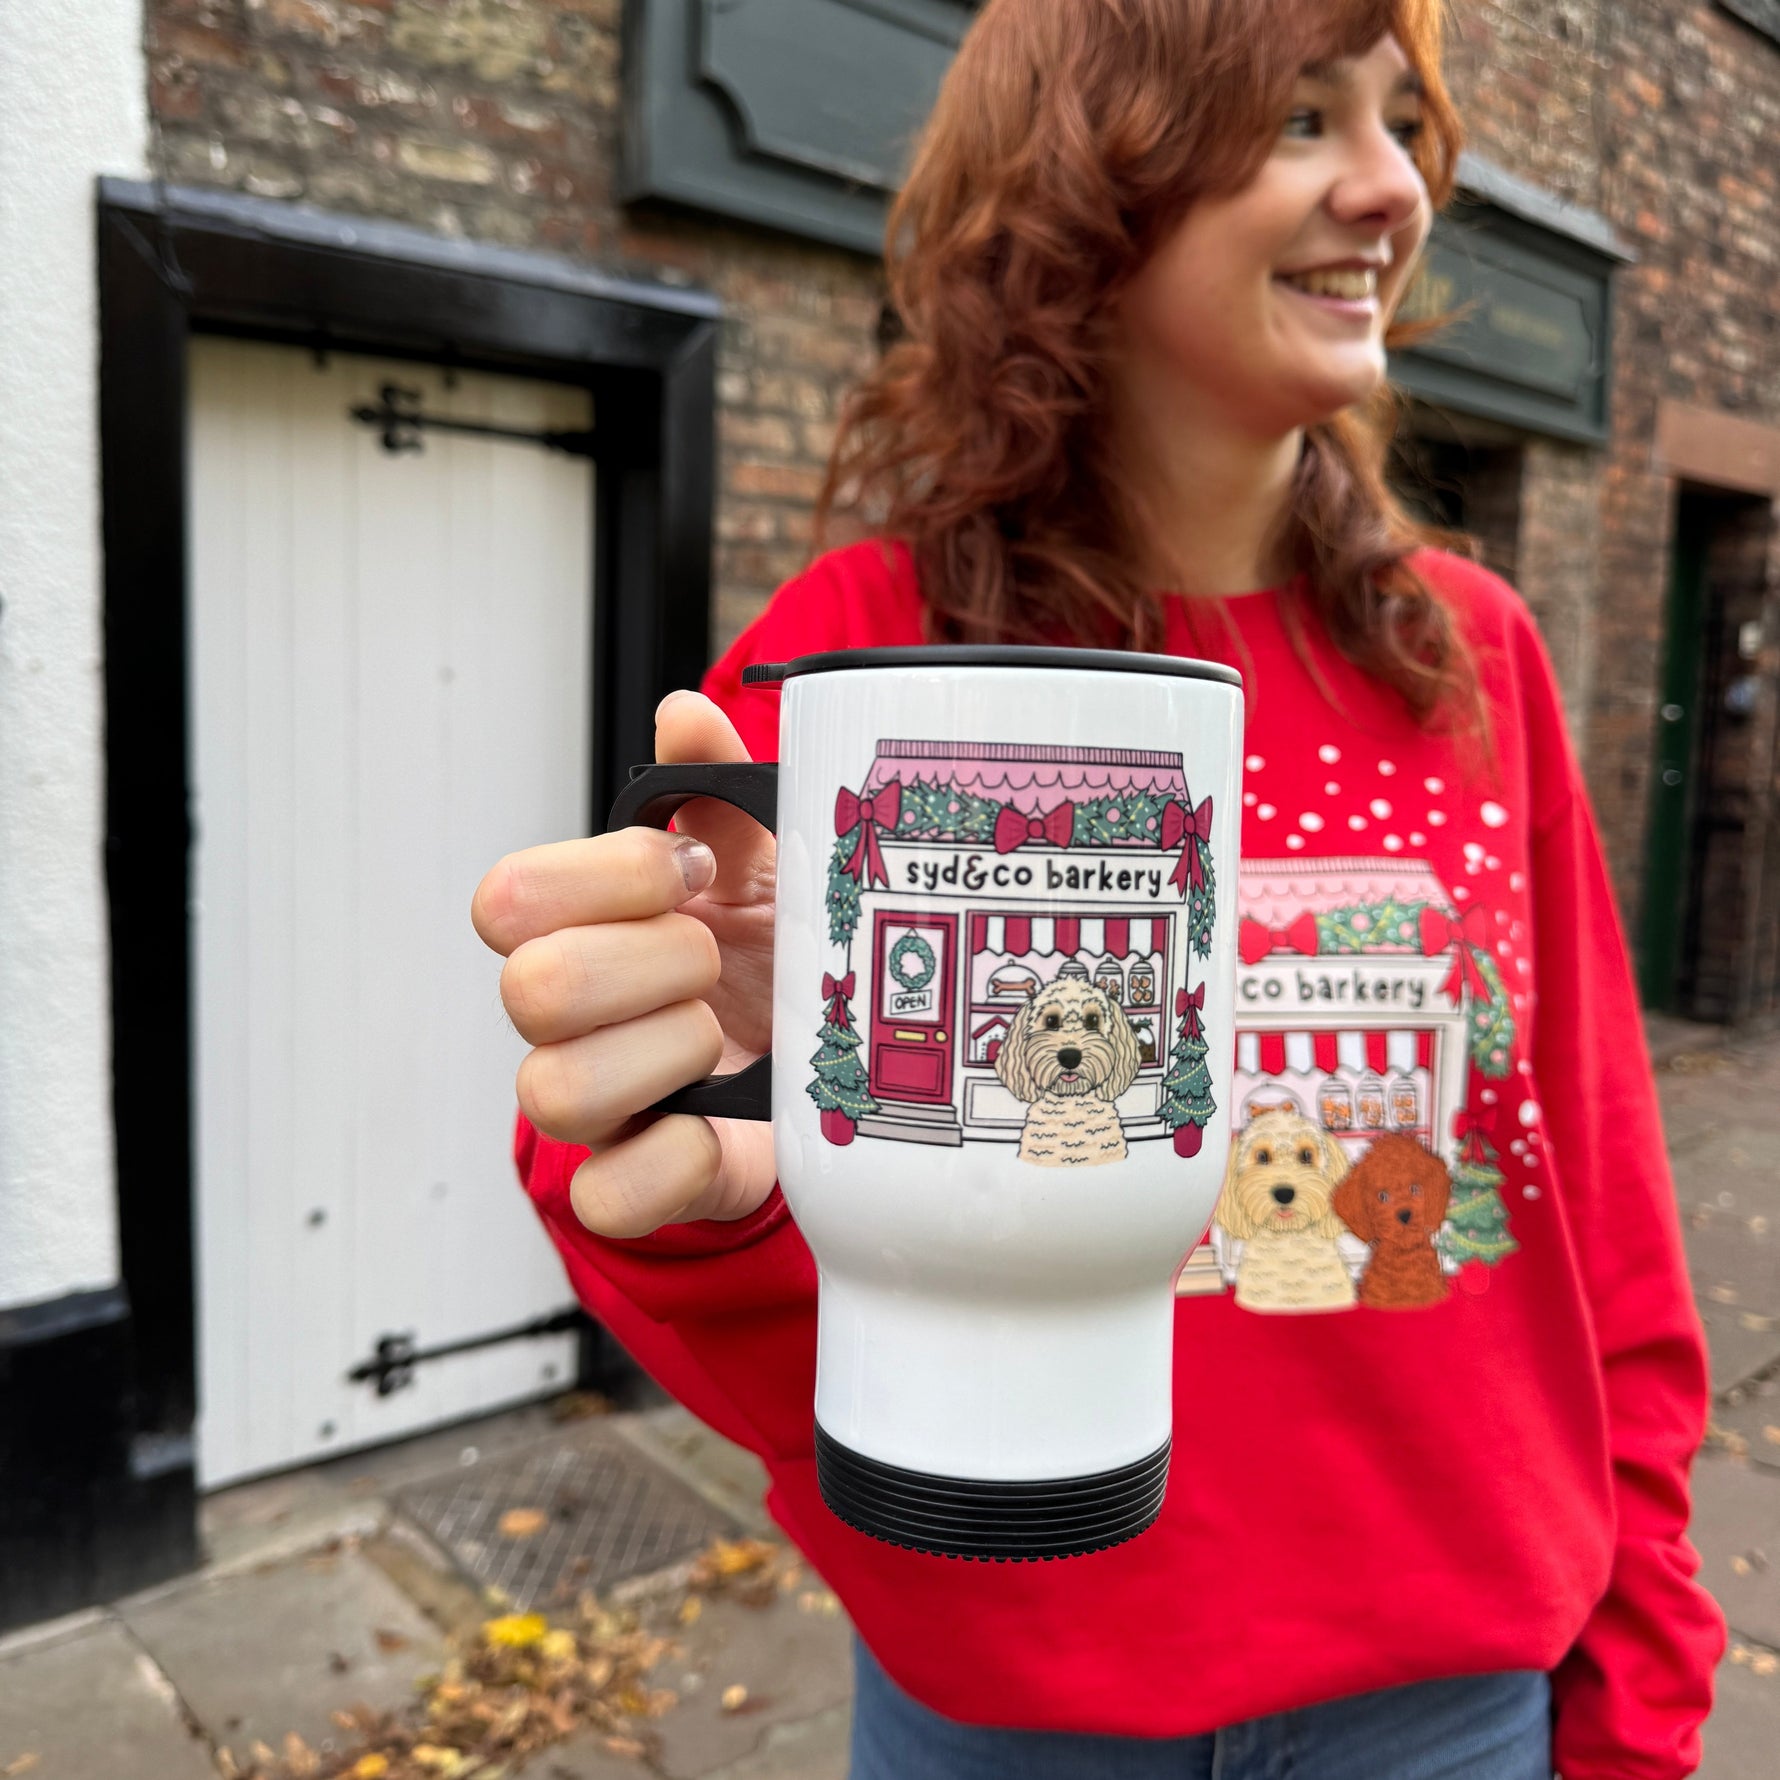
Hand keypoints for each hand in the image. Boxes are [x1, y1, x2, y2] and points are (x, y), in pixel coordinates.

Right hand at [471, 691, 777, 1236]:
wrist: (821, 1076)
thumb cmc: (771, 963)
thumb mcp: (765, 867)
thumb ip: (721, 791)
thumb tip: (687, 716)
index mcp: (580, 931)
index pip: (510, 896)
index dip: (607, 876)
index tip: (696, 869)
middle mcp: (567, 1022)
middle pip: (529, 989)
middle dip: (651, 962)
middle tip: (718, 958)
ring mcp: (602, 1109)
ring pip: (556, 1092)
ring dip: (664, 1051)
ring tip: (725, 1034)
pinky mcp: (643, 1183)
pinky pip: (607, 1196)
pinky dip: (669, 1160)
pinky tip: (719, 1124)